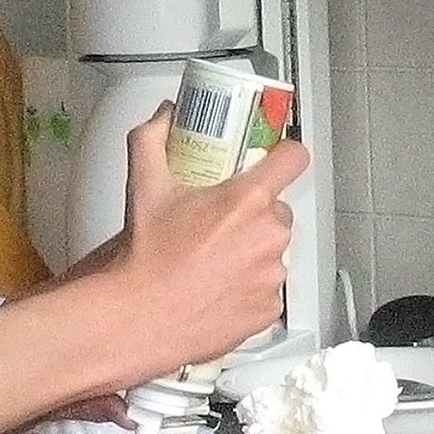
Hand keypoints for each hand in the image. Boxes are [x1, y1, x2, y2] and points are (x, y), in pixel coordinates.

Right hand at [109, 102, 308, 371]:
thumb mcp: (144, 186)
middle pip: (278, 210)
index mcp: (248, 201)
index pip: (294, 159)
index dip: (284, 155)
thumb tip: (166, 115)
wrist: (139, 318)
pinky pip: (267, 288)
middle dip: (256, 213)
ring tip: (214, 259)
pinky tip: (218, 288)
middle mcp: (269, 237)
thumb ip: (153, 138)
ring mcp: (272, 276)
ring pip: (273, 251)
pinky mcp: (269, 310)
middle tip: (221, 221)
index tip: (272, 160)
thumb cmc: (145, 255)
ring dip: (252, 250)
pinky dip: (249, 286)